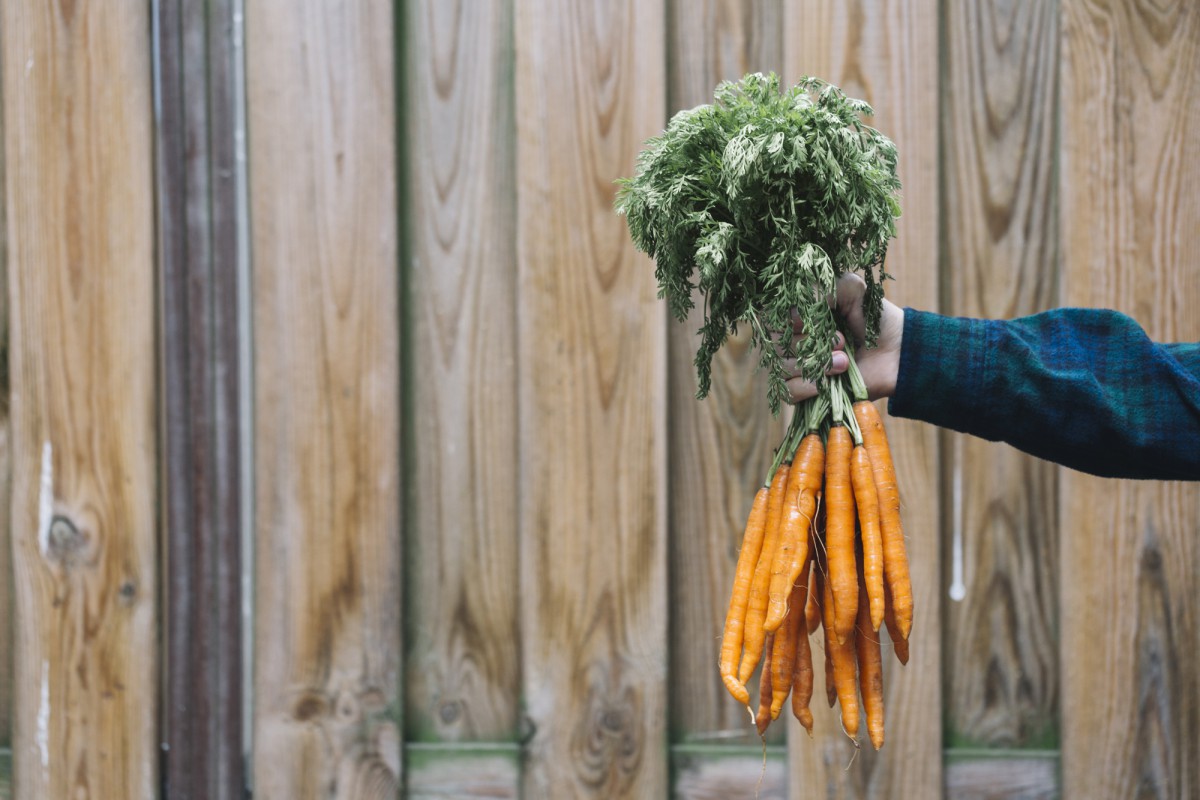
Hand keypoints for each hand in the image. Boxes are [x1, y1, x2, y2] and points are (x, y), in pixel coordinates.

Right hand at [785, 273, 903, 402]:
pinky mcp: (800, 392)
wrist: (896, 353)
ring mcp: (791, 367)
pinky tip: (829, 383)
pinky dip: (808, 387)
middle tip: (842, 341)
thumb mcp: (852, 289)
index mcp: (791, 312)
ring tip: (845, 362)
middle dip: (811, 343)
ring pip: (782, 368)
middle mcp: (785, 339)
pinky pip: (788, 392)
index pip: (772, 316)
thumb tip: (805, 304)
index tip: (823, 317)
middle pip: (776, 344)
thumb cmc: (872, 317)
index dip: (796, 319)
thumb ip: (826, 286)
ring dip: (817, 365)